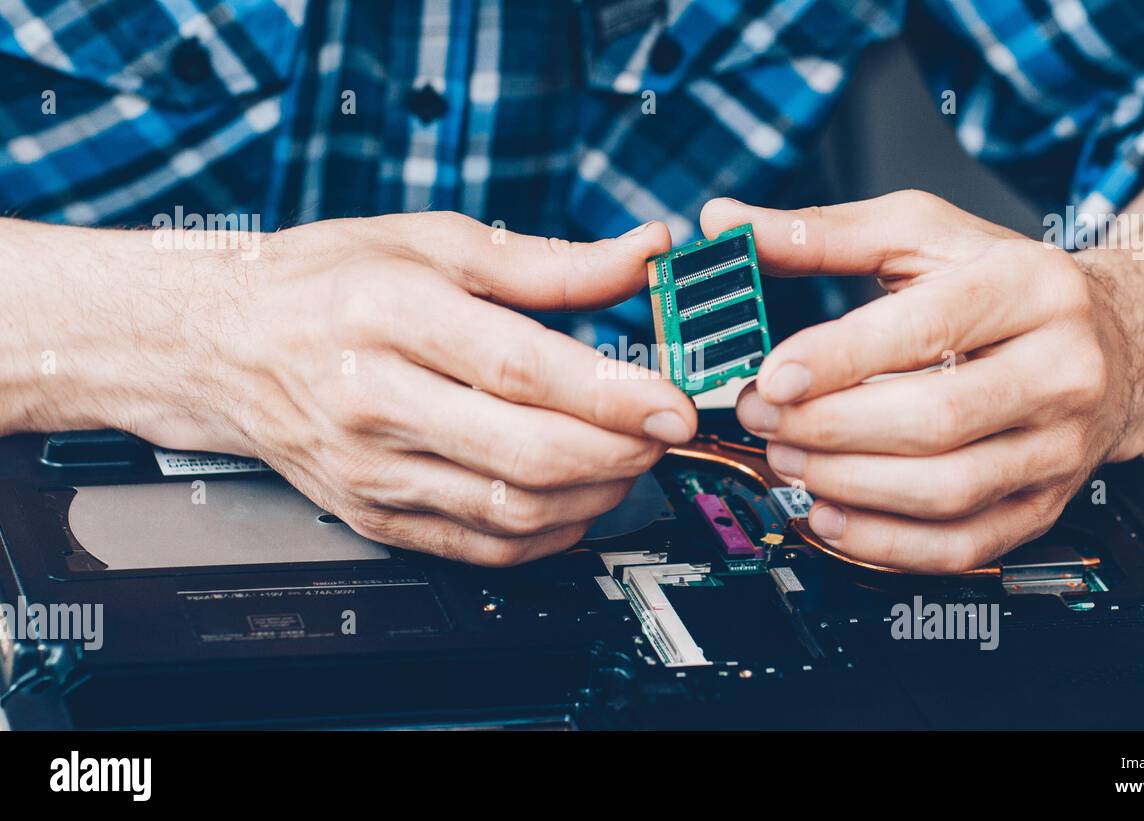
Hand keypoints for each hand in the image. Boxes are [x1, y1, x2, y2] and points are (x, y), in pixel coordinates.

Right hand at [127, 213, 694, 564]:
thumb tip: (643, 252)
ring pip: (512, 511)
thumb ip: (550, 262)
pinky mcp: (371, 515)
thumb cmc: (326, 281)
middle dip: (619, 452)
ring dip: (595, 494)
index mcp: (389, 313)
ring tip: (629, 459)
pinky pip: (480, 547)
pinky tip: (576, 499)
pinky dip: (548, 533)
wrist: (220, 344)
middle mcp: (374, 400)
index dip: (610, 394)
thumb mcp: (435, 242)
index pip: (519, 368)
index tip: (673, 403)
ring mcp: (370, 470)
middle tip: (662, 432)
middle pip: (524, 453)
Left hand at [703, 192, 1134, 572]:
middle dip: (830, 428)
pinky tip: (830, 516)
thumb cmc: (1002, 283)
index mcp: (1032, 288)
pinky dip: (885, 543)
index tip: (772, 375)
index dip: (841, 359)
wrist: (1114, 341)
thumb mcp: (921, 233)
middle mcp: (1062, 370)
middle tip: (763, 419)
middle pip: (936, 418)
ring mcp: (1059, 447)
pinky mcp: (1044, 505)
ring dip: (848, 485)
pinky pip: (963, 545)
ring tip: (787, 461)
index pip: (930, 329)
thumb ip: (821, 232)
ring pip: (946, 489)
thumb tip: (726, 222)